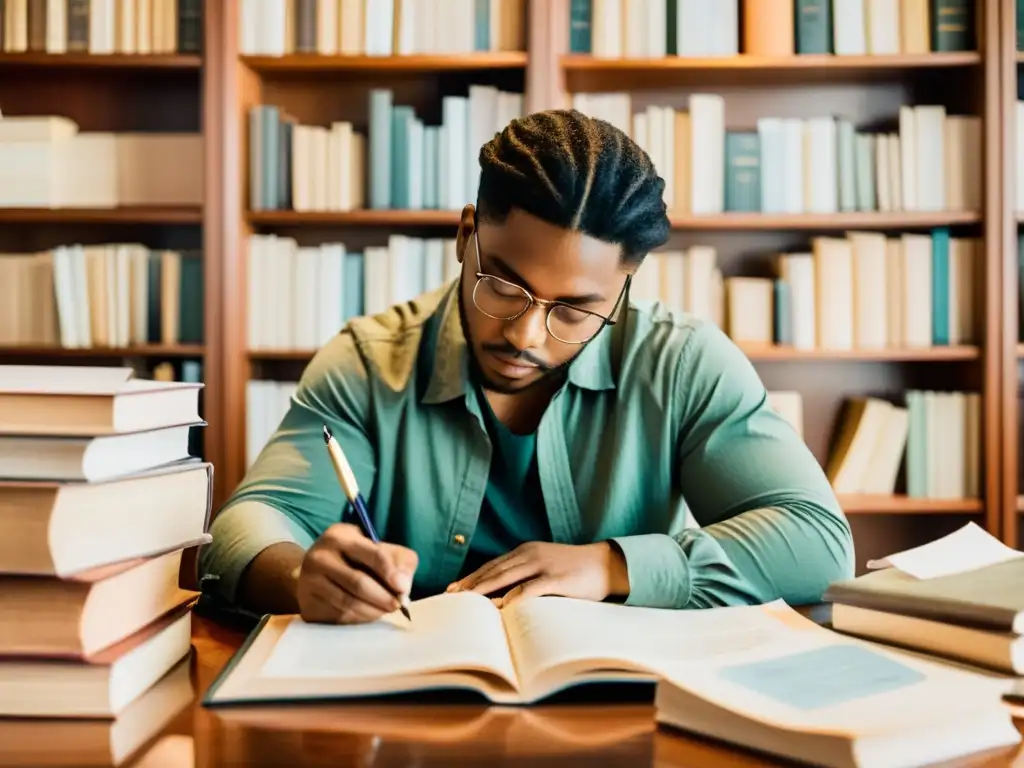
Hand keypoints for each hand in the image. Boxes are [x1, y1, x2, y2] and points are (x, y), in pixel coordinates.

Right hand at [296, 523, 417, 623]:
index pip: (372, 554)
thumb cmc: (357, 558)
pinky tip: (366, 614)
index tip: (403, 589)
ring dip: (373, 611)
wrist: (317, 572)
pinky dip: (358, 618)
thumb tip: (403, 586)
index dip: (390, 573)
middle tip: (397, 605)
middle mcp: (319, 555)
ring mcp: (309, 580)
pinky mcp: (307, 603)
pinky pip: (338, 615)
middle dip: (383, 597)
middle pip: (358, 582)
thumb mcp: (380, 549)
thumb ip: (400, 562)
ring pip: (348, 602)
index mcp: (340, 535)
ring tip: (385, 610)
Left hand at [446, 541, 629, 607]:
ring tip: (467, 601)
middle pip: (494, 571)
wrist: (608, 564)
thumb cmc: (575, 571)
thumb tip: (501, 597)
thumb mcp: (546, 567)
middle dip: (470, 584)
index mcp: (526, 552)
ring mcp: (544, 565)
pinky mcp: (558, 578)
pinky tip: (502, 606)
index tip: (452, 589)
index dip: (471, 577)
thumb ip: (525, 576)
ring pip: (507, 577)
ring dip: (484, 590)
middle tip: (451, 596)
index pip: (492, 566)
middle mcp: (531, 554)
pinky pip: (531, 588)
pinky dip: (515, 596)